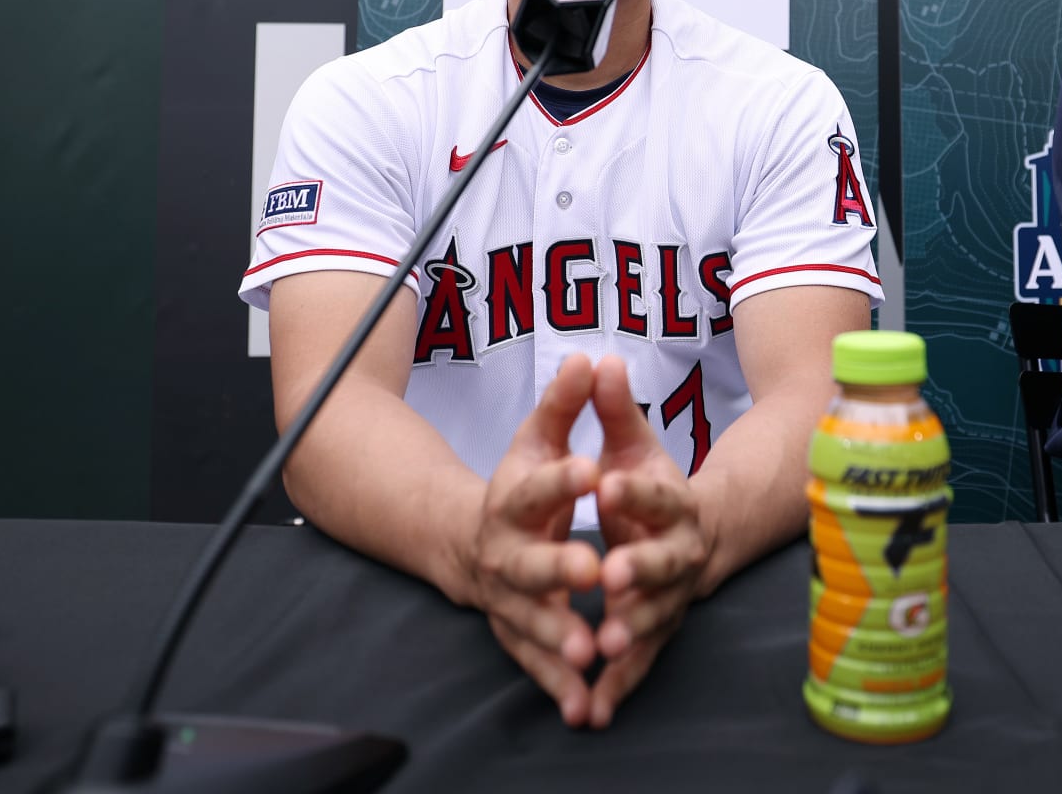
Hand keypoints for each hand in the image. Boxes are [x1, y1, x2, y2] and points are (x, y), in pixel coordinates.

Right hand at [470, 355, 604, 725]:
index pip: (537, 486)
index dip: (563, 479)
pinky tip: (586, 706)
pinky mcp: (517, 633)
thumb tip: (591, 355)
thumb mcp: (539, 439)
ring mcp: (508, 599)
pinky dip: (559, 686)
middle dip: (558, 568)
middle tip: (590, 569)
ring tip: (588, 650)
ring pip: (530, 621)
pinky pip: (536, 664)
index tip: (592, 470)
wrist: (469, 538)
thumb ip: (566, 404)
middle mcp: (504, 553)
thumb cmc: (520, 483)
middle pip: (529, 563)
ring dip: (557, 637)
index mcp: (512, 500)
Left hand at [588, 355, 714, 728]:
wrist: (698, 534)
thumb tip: (600, 357)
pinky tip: (593, 707)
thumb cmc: (651, 485)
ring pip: (655, 617)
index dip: (635, 490)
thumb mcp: (634, 445)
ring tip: (606, 644)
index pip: (656, 493)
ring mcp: (670, 597)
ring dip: (633, 632)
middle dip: (640, 569)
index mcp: (674, 504)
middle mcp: (679, 553)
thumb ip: (615, 408)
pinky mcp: (655, 631)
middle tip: (612, 574)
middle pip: (663, 562)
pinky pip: (639, 662)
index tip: (605, 483)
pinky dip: (619, 685)